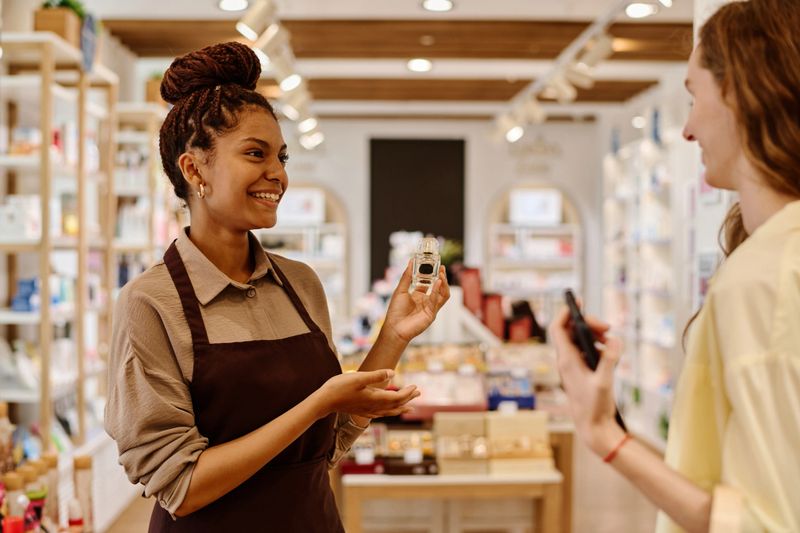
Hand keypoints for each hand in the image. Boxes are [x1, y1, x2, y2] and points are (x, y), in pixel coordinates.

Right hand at [313, 369, 420, 419]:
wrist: (323, 401)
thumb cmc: (339, 387)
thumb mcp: (358, 377)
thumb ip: (376, 375)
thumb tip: (393, 374)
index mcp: (374, 398)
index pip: (397, 398)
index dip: (408, 393)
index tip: (416, 386)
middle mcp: (373, 407)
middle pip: (395, 405)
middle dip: (408, 399)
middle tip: (419, 393)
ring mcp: (367, 410)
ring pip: (388, 412)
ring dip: (400, 408)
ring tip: (410, 407)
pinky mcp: (361, 411)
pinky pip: (380, 414)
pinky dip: (388, 412)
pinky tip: (387, 412)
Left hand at [381, 261, 450, 344]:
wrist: (394, 327)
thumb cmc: (395, 311)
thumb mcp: (400, 290)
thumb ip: (407, 276)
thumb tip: (411, 262)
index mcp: (419, 295)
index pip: (429, 283)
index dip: (432, 274)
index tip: (433, 264)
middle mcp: (426, 301)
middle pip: (439, 288)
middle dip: (441, 277)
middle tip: (441, 267)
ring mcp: (430, 308)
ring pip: (443, 294)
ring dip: (444, 284)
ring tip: (441, 273)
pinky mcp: (432, 314)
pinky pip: (438, 301)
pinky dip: (438, 291)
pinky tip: (438, 282)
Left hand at [548, 306, 625, 456]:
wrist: (593, 427)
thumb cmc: (595, 406)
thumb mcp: (605, 382)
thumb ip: (610, 360)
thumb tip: (615, 341)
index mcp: (567, 360)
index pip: (558, 328)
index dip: (566, 313)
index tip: (578, 302)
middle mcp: (567, 361)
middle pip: (571, 331)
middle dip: (588, 324)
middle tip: (607, 327)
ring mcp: (573, 366)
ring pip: (578, 340)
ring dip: (593, 334)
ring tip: (610, 338)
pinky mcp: (581, 371)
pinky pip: (585, 350)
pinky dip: (596, 345)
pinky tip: (610, 351)